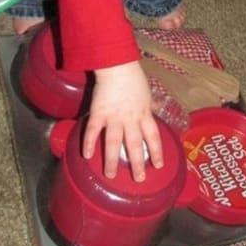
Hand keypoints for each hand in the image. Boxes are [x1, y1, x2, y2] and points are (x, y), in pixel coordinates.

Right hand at [83, 61, 163, 181]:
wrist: (117, 65)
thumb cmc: (134, 77)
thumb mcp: (147, 93)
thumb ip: (149, 105)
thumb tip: (156, 109)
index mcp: (144, 114)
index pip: (154, 136)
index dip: (157, 151)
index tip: (159, 165)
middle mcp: (130, 118)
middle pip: (135, 145)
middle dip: (137, 163)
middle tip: (139, 179)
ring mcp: (114, 117)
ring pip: (114, 142)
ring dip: (112, 160)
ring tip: (111, 175)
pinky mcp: (98, 112)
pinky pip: (93, 130)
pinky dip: (89, 143)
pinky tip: (87, 156)